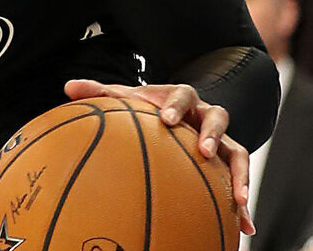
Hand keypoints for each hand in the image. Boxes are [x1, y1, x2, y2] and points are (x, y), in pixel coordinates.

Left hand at [65, 79, 254, 234]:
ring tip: (240, 199)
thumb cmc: (147, 106)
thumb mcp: (128, 98)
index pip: (182, 95)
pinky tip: (244, 227)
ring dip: (240, 175)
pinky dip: (242, 202)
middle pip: (218, 119)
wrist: (178, 110)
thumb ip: (100, 92)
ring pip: (238, 152)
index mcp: (181, 98)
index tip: (165, 119)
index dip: (175, 105)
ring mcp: (222, 138)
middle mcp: (206, 115)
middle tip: (204, 151)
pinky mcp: (228, 159)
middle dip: (212, 135)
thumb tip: (69, 86)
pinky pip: (239, 180)